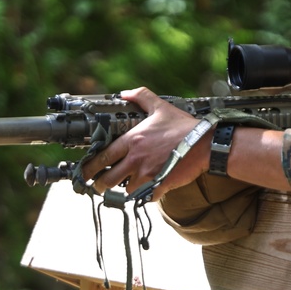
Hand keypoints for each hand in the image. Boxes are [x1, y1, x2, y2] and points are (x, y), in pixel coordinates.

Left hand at [82, 87, 210, 199]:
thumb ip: (141, 97)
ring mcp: (147, 175)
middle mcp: (135, 159)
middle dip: (100, 185)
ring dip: (125, 189)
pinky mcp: (159, 186)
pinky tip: (147, 190)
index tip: (85, 173)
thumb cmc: (184, 127)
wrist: (205, 145)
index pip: (102, 157)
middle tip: (99, 186)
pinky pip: (145, 197)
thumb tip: (125, 93)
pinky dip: (145, 195)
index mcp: (132, 141)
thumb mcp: (160, 107)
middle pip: (108, 179)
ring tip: (126, 186)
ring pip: (125, 190)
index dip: (90, 168)